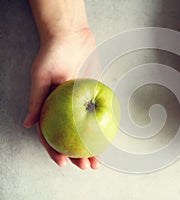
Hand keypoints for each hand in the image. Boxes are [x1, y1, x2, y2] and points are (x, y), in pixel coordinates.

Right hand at [23, 28, 99, 169]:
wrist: (71, 37)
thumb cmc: (52, 54)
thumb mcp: (40, 77)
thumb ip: (36, 100)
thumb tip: (27, 124)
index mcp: (49, 107)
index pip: (50, 134)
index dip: (55, 150)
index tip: (63, 162)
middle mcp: (64, 109)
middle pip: (70, 137)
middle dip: (76, 154)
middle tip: (86, 166)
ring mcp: (79, 104)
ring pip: (84, 131)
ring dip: (90, 147)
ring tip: (97, 161)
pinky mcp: (92, 95)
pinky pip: (97, 115)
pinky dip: (100, 128)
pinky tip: (106, 140)